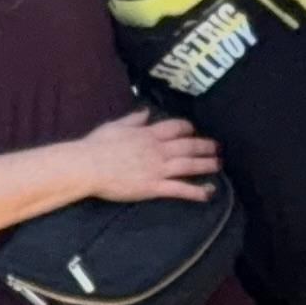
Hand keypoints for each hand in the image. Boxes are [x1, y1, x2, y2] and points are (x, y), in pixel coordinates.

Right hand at [73, 111, 217, 203]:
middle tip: (217, 148)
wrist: (87, 166)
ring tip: (218, 165)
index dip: (188, 129)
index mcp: (148, 134)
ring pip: (189, 165)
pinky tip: (208, 193)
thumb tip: (146, 111)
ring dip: (206, 165)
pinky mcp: (154, 186)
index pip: (176, 127)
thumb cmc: (96, 146)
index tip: (194, 131)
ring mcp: (157, 168)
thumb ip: (133, 119)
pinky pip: (179, 188)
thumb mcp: (115, 126)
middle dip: (205, 146)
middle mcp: (157, 150)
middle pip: (188, 146)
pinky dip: (195, 191)